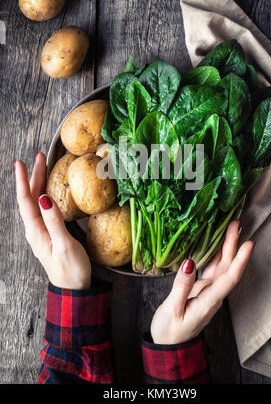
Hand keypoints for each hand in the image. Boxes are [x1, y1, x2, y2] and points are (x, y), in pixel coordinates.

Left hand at [15, 153, 90, 289]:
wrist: (74, 289)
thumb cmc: (71, 270)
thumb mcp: (64, 245)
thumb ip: (54, 222)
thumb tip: (44, 198)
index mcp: (36, 231)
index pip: (26, 200)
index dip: (23, 180)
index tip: (21, 163)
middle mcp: (35, 230)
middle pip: (30, 198)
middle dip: (33, 176)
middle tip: (38, 157)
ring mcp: (41, 232)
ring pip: (36, 202)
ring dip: (38, 183)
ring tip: (42, 167)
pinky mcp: (48, 233)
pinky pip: (43, 208)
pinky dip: (44, 194)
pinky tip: (49, 190)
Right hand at [151, 220, 253, 344]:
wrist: (169, 345)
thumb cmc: (169, 331)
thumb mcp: (172, 310)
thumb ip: (182, 287)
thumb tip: (190, 262)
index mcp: (208, 301)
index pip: (229, 278)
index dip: (240, 260)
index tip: (248, 243)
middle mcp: (212, 295)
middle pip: (228, 268)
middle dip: (233, 245)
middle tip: (237, 224)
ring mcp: (208, 291)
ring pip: (221, 266)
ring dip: (226, 247)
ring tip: (231, 228)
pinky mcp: (201, 289)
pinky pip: (212, 269)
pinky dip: (215, 254)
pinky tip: (216, 244)